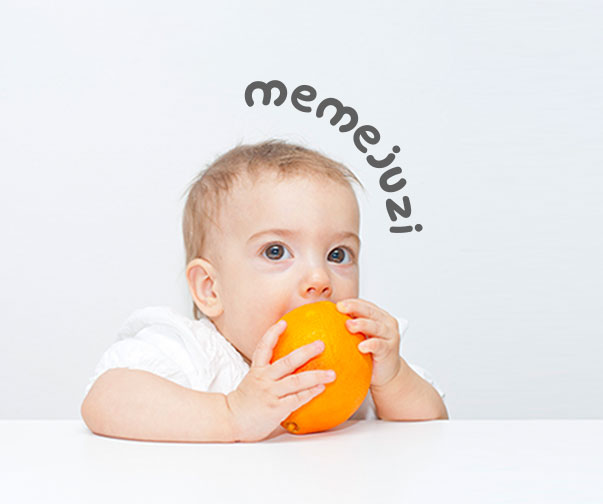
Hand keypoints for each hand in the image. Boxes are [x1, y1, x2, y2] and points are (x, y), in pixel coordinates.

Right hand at [226, 320, 335, 441]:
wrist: (231, 421)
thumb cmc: (245, 402)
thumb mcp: (253, 382)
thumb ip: (268, 375)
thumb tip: (288, 366)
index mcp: (256, 371)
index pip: (263, 347)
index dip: (273, 334)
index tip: (284, 323)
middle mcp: (263, 379)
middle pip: (287, 362)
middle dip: (306, 352)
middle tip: (321, 344)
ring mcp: (270, 393)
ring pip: (296, 381)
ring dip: (316, 376)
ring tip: (331, 373)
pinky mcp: (276, 408)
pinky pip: (297, 399)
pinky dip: (310, 393)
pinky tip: (321, 388)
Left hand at [336, 298, 401, 387]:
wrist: (386, 373)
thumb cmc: (370, 352)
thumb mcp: (358, 337)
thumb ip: (348, 327)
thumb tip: (321, 320)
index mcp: (378, 316)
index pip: (364, 305)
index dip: (351, 303)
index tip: (337, 304)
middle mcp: (386, 323)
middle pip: (370, 311)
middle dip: (355, 307)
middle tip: (340, 307)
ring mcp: (389, 335)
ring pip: (376, 326)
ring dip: (362, 324)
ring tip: (349, 325)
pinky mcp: (389, 350)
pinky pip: (379, 345)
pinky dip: (370, 344)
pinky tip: (361, 347)